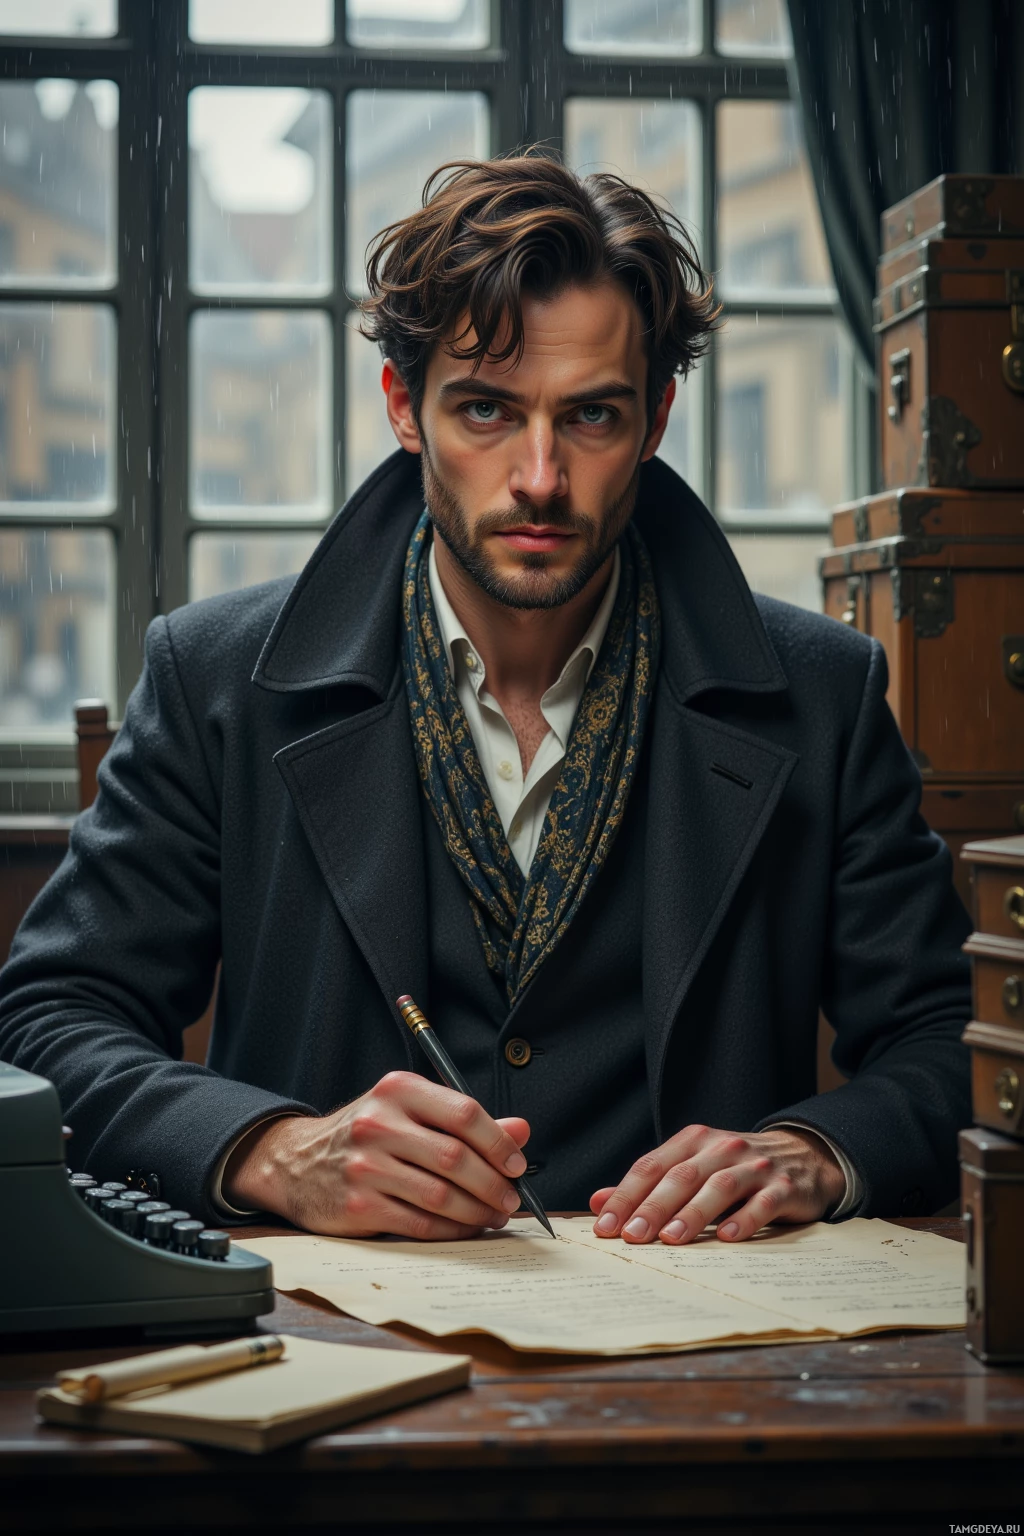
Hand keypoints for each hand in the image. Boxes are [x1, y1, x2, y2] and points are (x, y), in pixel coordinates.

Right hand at [223, 1071, 529, 1240]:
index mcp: (398, 1090)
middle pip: (455, 1158)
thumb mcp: (410, 1113)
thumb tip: (520, 1131)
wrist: (297, 1162)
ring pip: (440, 1195)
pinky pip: (419, 1222)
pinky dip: (451, 1229)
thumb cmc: (367, 1136)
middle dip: (493, 1184)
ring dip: (476, 1211)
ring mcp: (366, 1165)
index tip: (517, 1164)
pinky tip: (464, 1227)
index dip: (498, 1142)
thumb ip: (464, 1122)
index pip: (463, 1113)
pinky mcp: (358, 1205)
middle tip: (510, 1198)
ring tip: (493, 1215)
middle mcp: (379, 1123)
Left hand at [589, 1125, 846, 1245]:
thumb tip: (599, 1202)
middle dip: (653, 1206)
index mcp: (694, 1141)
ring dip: (693, 1213)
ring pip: (719, 1186)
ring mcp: (755, 1166)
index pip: (652, 1165)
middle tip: (631, 1236)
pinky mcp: (785, 1187)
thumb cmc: (737, 1169)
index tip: (606, 1225)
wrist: (804, 1157)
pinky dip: (744, 1219)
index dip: (626, 1194)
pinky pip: (763, 1202)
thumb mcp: (693, 1169)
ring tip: (671, 1239)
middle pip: (682, 1176)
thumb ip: (648, 1186)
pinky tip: (727, 1238)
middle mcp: (722, 1147)